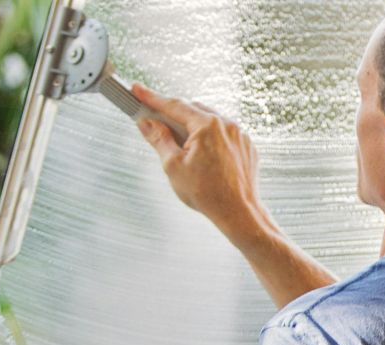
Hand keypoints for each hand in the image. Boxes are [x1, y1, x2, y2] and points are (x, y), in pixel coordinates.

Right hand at [132, 83, 265, 243]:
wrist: (239, 213)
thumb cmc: (206, 193)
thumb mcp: (173, 166)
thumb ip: (159, 139)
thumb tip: (146, 123)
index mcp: (207, 125)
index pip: (174, 105)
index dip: (152, 98)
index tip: (137, 90)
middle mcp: (227, 124)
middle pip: (193, 110)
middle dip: (173, 114)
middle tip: (155, 120)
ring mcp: (240, 135)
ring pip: (210, 120)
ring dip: (193, 126)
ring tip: (181, 145)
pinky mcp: (246, 146)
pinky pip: (224, 134)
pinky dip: (210, 138)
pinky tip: (203, 155)